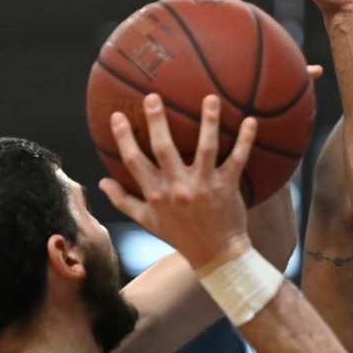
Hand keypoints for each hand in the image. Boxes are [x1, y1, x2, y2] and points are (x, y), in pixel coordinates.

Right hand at [100, 94, 254, 270]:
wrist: (216, 256)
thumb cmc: (180, 236)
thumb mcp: (148, 221)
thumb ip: (124, 200)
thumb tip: (102, 182)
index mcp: (155, 194)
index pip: (134, 161)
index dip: (124, 138)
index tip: (118, 115)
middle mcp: (178, 189)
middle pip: (164, 149)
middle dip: (157, 122)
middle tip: (153, 97)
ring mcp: (204, 187)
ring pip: (205, 149)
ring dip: (208, 122)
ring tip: (210, 98)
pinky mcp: (227, 187)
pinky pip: (238, 159)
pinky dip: (245, 140)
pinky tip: (250, 120)